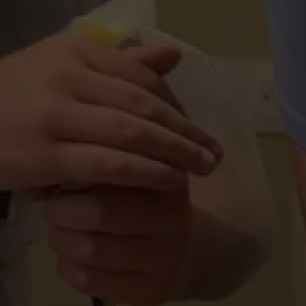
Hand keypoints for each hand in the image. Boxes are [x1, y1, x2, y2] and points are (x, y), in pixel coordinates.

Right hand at [0, 33, 221, 191]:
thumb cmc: (16, 99)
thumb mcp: (63, 69)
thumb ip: (118, 64)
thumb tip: (171, 54)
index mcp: (73, 51)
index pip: (141, 76)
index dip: (178, 105)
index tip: (198, 129)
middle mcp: (65, 77)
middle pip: (144, 105)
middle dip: (186, 131)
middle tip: (214, 153)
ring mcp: (54, 116)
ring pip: (133, 133)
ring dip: (177, 153)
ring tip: (203, 169)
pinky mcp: (47, 154)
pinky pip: (111, 164)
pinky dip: (148, 173)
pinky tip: (171, 182)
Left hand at [37, 184, 192, 305]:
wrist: (185, 250)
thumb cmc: (141, 205)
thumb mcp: (128, 176)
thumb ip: (91, 170)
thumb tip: (39, 183)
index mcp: (167, 181)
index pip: (112, 172)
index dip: (74, 177)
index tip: (63, 181)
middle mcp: (174, 220)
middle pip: (99, 213)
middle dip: (62, 212)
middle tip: (56, 211)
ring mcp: (167, 260)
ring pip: (91, 250)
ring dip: (62, 241)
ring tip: (64, 235)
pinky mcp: (153, 291)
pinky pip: (91, 281)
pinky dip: (68, 268)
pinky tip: (73, 259)